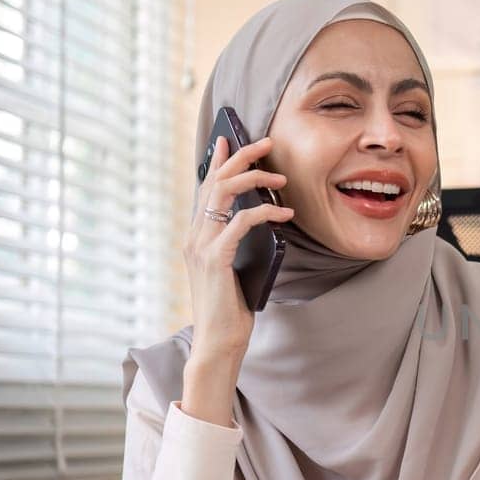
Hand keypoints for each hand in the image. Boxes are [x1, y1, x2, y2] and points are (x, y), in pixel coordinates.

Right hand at [184, 134, 295, 364]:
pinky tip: (284, 215)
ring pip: (224, 194)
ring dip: (255, 179)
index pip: (206, 187)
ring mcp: (202, 246)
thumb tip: (261, 220)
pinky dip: (265, 213)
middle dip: (241, 157)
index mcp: (197, 235)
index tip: (231, 138)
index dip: (219, 161)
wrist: (218, 340)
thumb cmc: (231, 307)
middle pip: (215, 181)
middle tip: (266, 144)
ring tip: (281, 179)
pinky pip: (241, 223)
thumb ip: (237, 243)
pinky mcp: (215, 259)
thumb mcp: (234, 267)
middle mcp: (194, 235)